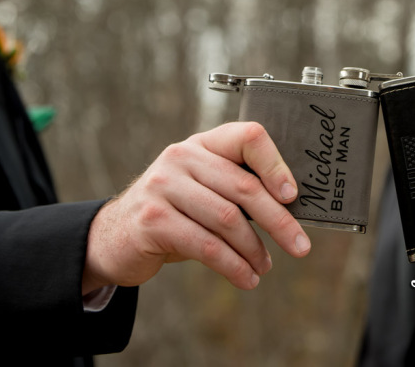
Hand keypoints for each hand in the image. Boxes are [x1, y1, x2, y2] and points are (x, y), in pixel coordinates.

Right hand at [82, 122, 310, 293]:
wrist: (114, 237)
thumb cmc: (174, 213)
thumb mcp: (202, 189)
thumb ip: (235, 188)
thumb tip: (289, 212)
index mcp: (202, 144)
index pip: (247, 136)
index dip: (275, 165)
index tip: (293, 196)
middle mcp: (181, 157)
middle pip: (243, 187)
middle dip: (278, 221)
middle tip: (300, 246)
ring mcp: (163, 186)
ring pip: (227, 219)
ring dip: (254, 250)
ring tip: (265, 267)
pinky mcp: (153, 220)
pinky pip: (206, 245)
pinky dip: (233, 266)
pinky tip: (246, 278)